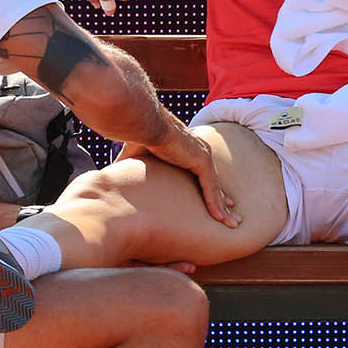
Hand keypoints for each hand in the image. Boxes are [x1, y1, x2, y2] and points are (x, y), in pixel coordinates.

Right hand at [119, 128, 239, 227]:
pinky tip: (220, 218)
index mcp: (189, 149)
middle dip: (224, 200)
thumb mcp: (136, 156)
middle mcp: (200, 151)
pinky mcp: (200, 160)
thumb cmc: (139, 135)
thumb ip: (132, 168)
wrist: (144, 124)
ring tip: (232, 223)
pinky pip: (211, 187)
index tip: (219, 202)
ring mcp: (202, 155)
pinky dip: (215, 203)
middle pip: (214, 182)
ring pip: (216, 187)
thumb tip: (115, 176)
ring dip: (224, 207)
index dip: (211, 190)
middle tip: (231, 216)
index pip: (204, 174)